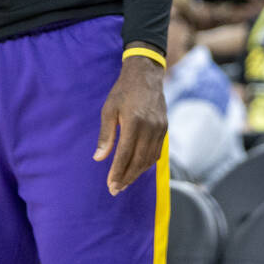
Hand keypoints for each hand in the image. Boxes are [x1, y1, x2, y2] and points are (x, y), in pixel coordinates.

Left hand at [93, 53, 167, 195]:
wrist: (146, 74)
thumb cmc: (123, 91)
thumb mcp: (108, 110)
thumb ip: (106, 135)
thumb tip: (99, 158)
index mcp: (134, 122)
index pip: (125, 154)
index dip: (117, 172)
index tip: (110, 185)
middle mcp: (150, 127)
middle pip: (139, 161)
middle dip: (126, 178)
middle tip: (115, 190)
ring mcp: (160, 128)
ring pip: (149, 159)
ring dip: (137, 173)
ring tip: (124, 182)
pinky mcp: (164, 128)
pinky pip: (157, 152)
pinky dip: (147, 163)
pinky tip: (137, 168)